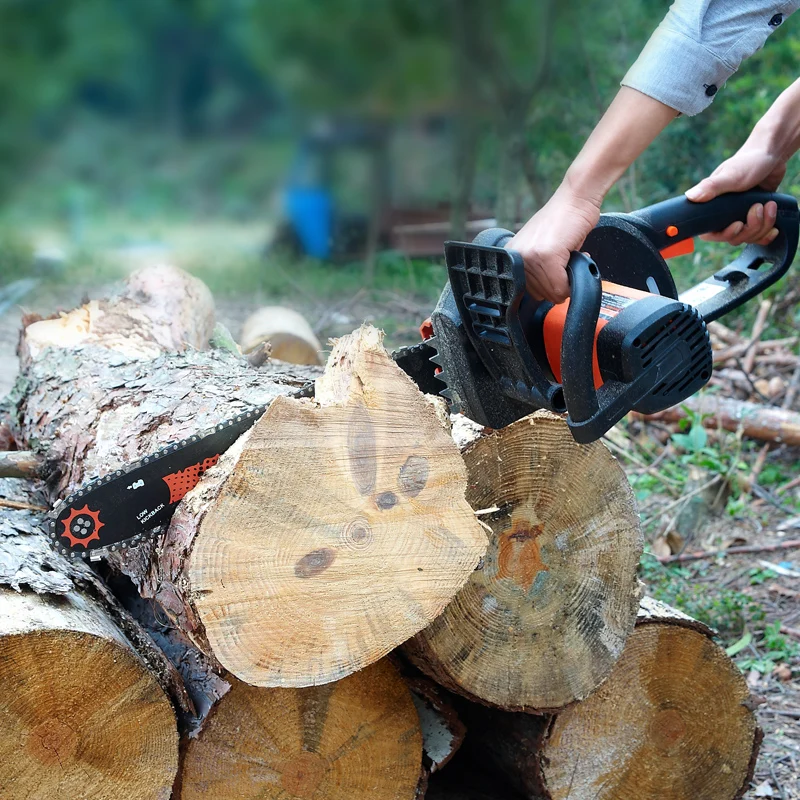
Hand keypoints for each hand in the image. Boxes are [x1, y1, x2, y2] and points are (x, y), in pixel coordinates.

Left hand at [507, 184, 600, 302]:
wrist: (576, 198)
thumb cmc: (563, 221)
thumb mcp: (540, 247)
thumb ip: (536, 269)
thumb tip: (544, 294)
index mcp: (511, 257)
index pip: (526, 292)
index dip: (545, 286)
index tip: (554, 275)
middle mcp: (517, 257)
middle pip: (540, 295)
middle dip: (558, 283)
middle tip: (565, 262)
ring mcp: (530, 257)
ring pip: (553, 292)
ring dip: (568, 279)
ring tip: (569, 256)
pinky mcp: (547, 255)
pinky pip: (562, 286)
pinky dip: (574, 279)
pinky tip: (577, 257)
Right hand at [685, 144, 786, 245]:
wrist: (772, 155)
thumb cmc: (748, 162)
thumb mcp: (730, 175)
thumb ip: (711, 187)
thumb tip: (690, 197)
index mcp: (712, 208)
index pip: (710, 234)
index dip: (724, 235)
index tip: (737, 225)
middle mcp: (724, 215)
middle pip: (733, 238)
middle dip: (750, 228)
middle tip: (758, 208)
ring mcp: (741, 217)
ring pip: (748, 237)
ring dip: (763, 225)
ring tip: (769, 206)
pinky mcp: (755, 218)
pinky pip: (759, 236)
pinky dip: (768, 233)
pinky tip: (774, 226)